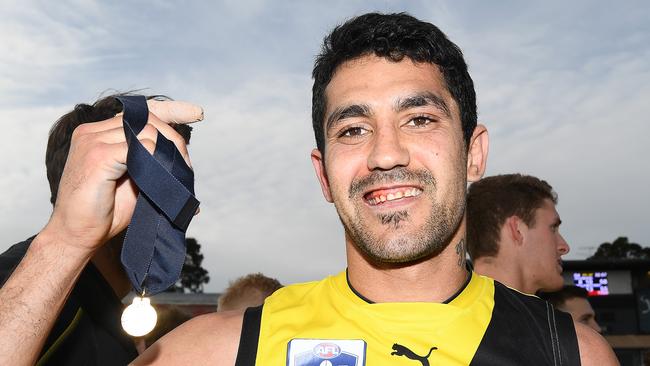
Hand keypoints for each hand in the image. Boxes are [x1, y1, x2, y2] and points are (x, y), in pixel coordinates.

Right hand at [43, 100, 202, 255]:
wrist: (76, 235)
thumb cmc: (106, 211)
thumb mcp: (135, 179)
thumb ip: (150, 160)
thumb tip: (183, 155)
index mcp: (100, 133)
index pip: (140, 111)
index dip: (171, 110)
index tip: (197, 113)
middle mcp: (94, 131)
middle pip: (149, 121)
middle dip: (175, 144)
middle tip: (186, 171)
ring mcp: (93, 140)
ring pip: (149, 133)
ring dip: (168, 157)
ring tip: (173, 181)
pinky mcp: (97, 155)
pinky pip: (141, 148)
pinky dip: (154, 165)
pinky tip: (154, 182)